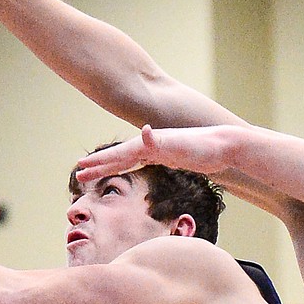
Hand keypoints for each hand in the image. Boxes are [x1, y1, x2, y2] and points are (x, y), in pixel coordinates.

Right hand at [75, 124, 236, 182]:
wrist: (225, 145)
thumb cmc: (204, 146)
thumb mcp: (181, 145)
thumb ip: (159, 140)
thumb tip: (143, 130)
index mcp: (149, 143)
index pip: (118, 155)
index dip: (100, 162)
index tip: (80, 168)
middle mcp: (151, 144)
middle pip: (119, 157)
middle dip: (98, 165)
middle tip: (78, 173)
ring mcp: (159, 149)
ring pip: (128, 160)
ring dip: (111, 166)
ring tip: (96, 172)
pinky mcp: (168, 156)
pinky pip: (142, 162)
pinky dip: (130, 166)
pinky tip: (127, 168)